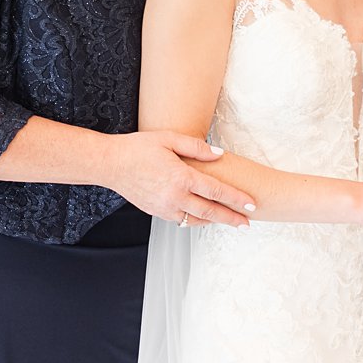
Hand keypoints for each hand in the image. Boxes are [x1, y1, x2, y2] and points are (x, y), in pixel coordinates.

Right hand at [107, 131, 255, 227]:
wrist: (110, 164)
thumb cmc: (138, 147)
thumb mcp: (169, 138)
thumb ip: (197, 147)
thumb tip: (220, 155)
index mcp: (181, 177)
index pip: (217, 191)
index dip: (237, 199)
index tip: (252, 204)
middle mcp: (175, 197)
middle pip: (211, 212)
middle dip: (232, 218)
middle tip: (248, 223)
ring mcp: (165, 207)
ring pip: (196, 220)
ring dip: (214, 221)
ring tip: (229, 221)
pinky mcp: (156, 212)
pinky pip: (181, 221)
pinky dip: (195, 220)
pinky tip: (202, 216)